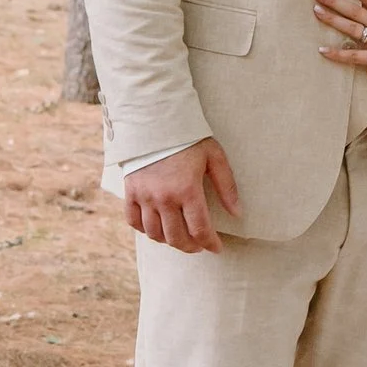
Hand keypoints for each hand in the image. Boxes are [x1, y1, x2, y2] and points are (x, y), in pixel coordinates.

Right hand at [124, 134, 238, 253]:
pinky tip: (156, 227)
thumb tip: (237, 213)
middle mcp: (164, 198)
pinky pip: (134, 222)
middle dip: (191, 247)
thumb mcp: (214, 157)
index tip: (216, 248)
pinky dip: (145, 230)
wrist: (154, 119)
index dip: (210, 244)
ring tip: (180, 236)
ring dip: (169, 240)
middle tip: (199, 245)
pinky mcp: (130, 192)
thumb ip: (227, 186)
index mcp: (187, 190)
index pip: (200, 230)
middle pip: (177, 238)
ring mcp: (144, 196)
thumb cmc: (188, 137)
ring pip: (155, 234)